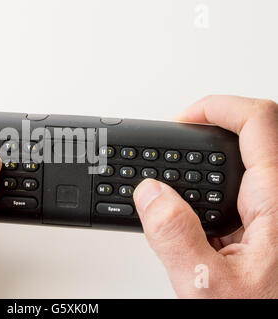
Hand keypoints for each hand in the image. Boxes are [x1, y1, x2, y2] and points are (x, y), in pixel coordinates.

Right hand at [133, 95, 277, 297]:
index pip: (257, 122)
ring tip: (181, 167)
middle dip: (211, 127)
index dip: (217, 106)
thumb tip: (151, 194)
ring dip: (210, 156)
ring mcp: (272, 211)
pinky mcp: (265, 223)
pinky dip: (212, 181)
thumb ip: (175, 237)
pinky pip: (241, 185)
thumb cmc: (260, 310)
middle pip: (255, 132)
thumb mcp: (206, 285)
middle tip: (180, 137)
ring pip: (247, 159)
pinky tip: (193, 200)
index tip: (183, 119)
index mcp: (275, 202)